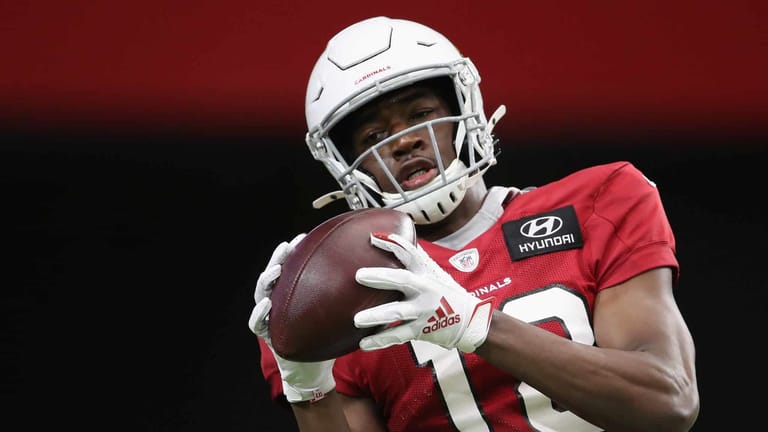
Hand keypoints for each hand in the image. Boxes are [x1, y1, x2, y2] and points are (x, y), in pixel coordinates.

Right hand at [248, 233, 335, 402]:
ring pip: (260, 295)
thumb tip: (380, 284)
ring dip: (266, 281)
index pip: (290, 269)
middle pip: (273, 275)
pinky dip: (258, 313)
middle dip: (278, 258)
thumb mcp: (337, 317)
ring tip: (275, 270)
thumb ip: (347, 300)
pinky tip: (266, 304)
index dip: (294, 252)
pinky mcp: (267, 336)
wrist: (314, 370)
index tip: (303, 236)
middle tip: (288, 246)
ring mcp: (269, 318)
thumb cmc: (326, 341)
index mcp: (293, 295)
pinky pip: (256, 324)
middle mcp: (278, 303)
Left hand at [353, 232, 493, 352]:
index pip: (410, 254)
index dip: (393, 244)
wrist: (471, 321)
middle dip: (380, 276)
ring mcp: (423, 310)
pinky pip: (398, 335)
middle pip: (402, 280)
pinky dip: (380, 340)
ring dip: (376, 315)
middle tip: (359, 275)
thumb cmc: (447, 296)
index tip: (373, 238)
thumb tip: (392, 244)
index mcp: (427, 274)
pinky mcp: (422, 330)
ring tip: (357, 320)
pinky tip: (363, 343)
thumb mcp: (435, 276)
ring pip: (397, 312)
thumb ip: (416, 265)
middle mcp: (426, 289)